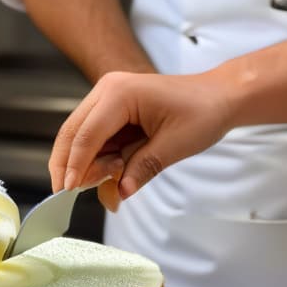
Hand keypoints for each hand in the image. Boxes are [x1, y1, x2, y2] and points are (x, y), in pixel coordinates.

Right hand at [49, 71, 234, 208]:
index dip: (75, 166)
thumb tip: (120, 192)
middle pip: (71, 134)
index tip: (67, 192)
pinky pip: (94, 139)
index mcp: (120, 93)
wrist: (219, 97)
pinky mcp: (112, 111)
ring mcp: (107, 99)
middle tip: (66, 195)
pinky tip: (111, 176)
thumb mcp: (175, 145)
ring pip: (78, 138)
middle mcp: (107, 91)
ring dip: (84, 166)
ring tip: (108, 184)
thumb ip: (143, 168)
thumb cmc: (203, 112)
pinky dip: (96, 161)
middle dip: (67, 167)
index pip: (86, 136)